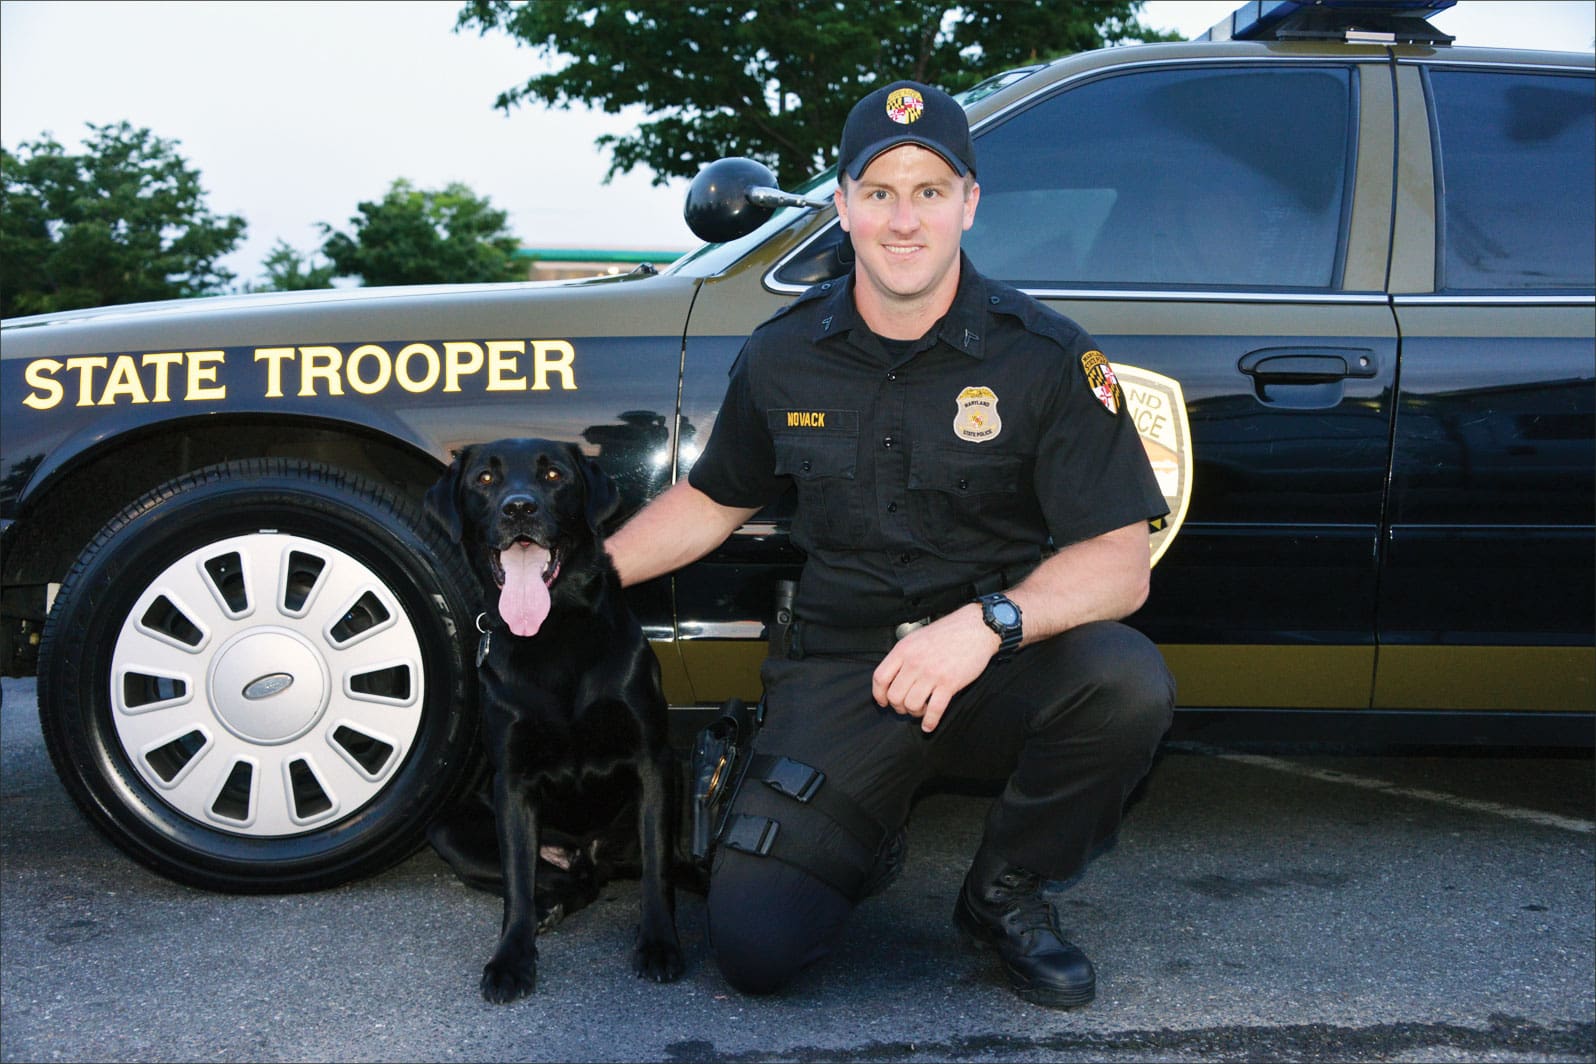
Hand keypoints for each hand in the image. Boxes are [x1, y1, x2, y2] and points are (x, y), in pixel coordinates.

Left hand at [871, 604, 998, 732]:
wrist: (976, 628)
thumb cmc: (948, 632)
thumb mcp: (917, 637)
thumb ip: (904, 655)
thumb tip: (894, 675)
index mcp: (904, 650)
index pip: (880, 677)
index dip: (879, 694)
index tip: (884, 701)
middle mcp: (914, 663)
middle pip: (894, 696)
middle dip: (899, 707)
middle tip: (906, 707)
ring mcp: (931, 674)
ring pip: (911, 705)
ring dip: (914, 713)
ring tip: (921, 710)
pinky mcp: (949, 684)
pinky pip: (934, 710)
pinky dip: (930, 722)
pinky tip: (929, 725)